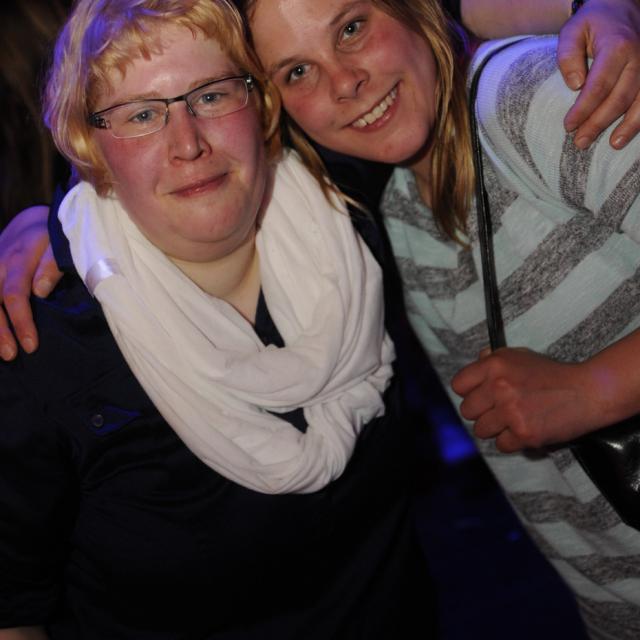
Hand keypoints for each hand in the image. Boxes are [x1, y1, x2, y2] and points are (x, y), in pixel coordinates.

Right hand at [0, 206, 59, 360]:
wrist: (31, 222)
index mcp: (18, 261)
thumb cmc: (51, 237)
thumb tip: (40, 291)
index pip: (15, 295)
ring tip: (2, 352)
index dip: (21, 321)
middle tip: (11, 355)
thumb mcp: (58, 245)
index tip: (30, 345)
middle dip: (1, 331)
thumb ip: (51, 266)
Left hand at [451, 347, 600, 451]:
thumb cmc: (552, 374)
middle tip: (498, 410)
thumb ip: (493, 358)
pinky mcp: (523, 434)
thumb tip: (477, 360)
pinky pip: (501, 445)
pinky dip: (511, 441)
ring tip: (513, 420)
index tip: (480, 395)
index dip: (469, 392)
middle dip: (481, 412)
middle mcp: (499, 387)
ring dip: (495, 428)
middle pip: (467, 411)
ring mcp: (511, 412)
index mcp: (495, 365)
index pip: (458, 385)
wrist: (587, 392)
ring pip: (481, 430)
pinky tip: (524, 430)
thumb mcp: (520, 356)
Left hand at [559, 0, 639, 148]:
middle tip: (580, 142)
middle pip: (619, 98)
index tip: (568, 126)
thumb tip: (575, 85)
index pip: (599, 85)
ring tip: (613, 144)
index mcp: (616, 47)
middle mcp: (638, 57)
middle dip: (599, 123)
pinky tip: (629, 134)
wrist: (621, 8)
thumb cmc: (592, 23)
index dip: (583, 109)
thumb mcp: (572, 31)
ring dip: (627, 126)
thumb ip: (567, 56)